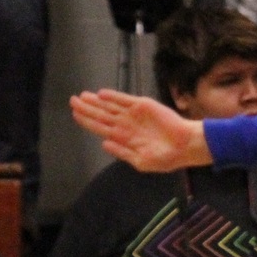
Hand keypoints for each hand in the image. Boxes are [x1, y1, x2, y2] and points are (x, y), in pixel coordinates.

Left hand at [71, 90, 212, 170]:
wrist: (185, 146)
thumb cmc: (166, 158)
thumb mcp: (141, 162)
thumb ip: (122, 153)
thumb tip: (104, 144)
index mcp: (124, 138)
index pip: (101, 128)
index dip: (87, 121)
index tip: (75, 115)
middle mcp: (126, 125)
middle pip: (102, 115)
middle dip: (86, 108)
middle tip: (72, 101)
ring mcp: (134, 114)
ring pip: (110, 106)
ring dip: (96, 101)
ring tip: (81, 96)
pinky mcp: (143, 106)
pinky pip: (125, 100)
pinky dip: (113, 97)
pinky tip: (101, 95)